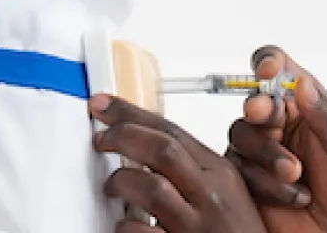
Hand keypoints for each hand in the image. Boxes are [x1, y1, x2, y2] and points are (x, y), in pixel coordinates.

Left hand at [91, 93, 267, 232]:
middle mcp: (212, 195)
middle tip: (101, 139)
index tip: (104, 105)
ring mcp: (199, 225)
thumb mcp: (225, 195)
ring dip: (122, 181)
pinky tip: (124, 226)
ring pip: (152, 186)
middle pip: (163, 149)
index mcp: (221, 174)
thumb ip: (193, 171)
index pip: (173, 130)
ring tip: (113, 186)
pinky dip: (125, 227)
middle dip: (123, 136)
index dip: (132, 114)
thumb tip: (145, 146)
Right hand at [227, 47, 326, 232]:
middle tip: (269, 118)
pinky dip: (267, 183)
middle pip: (252, 99)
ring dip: (269, 154)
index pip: (278, 70)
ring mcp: (257, 149)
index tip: (269, 70)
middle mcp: (276, 122)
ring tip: (296, 174)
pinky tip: (294, 194)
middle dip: (259, 108)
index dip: (268, 63)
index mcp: (302, 104)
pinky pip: (239, 169)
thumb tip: (303, 84)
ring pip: (241, 134)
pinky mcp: (244, 177)